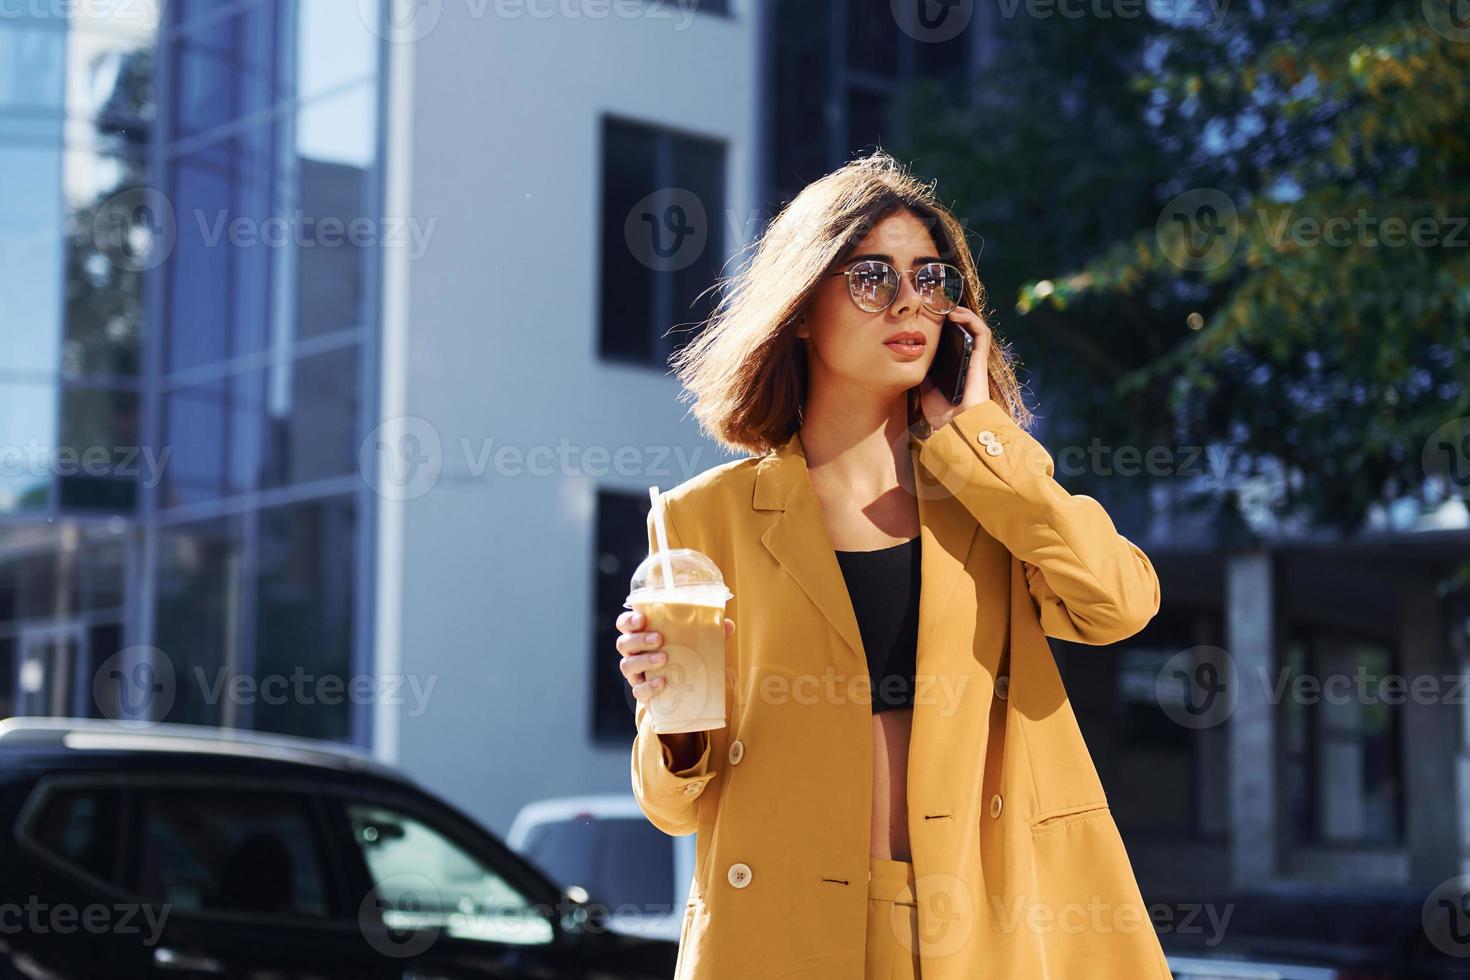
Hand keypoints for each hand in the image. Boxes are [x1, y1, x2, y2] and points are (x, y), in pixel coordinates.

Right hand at [616, 608, 734, 705]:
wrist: (682, 694)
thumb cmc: (684, 658)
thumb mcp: (695, 644)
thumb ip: (709, 633)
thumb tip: (728, 625)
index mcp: (642, 635)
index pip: (624, 624)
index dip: (629, 620)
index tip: (642, 619)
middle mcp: (634, 654)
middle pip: (624, 643)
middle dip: (639, 639)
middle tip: (659, 639)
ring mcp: (636, 674)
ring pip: (626, 665)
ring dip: (643, 660)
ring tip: (663, 659)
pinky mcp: (642, 693)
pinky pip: (638, 690)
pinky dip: (648, 686)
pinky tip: (662, 683)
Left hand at [917, 305, 993, 431]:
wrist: (956, 428)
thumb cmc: (942, 414)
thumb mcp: (925, 389)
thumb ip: (922, 372)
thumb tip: (910, 357)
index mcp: (955, 367)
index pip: (950, 340)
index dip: (941, 326)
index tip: (925, 315)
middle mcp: (966, 360)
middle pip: (962, 331)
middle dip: (950, 315)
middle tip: (933, 305)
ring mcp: (974, 359)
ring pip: (973, 327)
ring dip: (961, 313)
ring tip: (944, 306)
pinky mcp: (980, 359)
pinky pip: (981, 332)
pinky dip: (970, 319)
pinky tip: (954, 313)